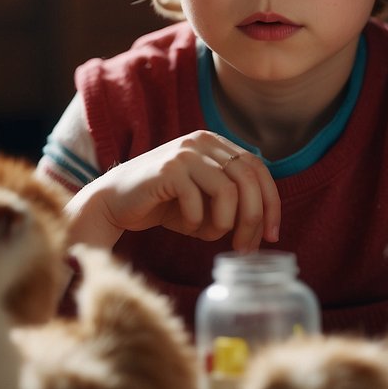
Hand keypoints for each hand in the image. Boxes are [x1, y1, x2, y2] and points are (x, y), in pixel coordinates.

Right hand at [65, 130, 280, 252]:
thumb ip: (233, 205)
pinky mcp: (167, 168)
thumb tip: (266, 229)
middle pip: (248, 179)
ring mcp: (185, 151)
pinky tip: (185, 225)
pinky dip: (196, 220)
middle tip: (246, 247)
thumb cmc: (165, 205)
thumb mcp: (206, 203)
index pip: (258, 169)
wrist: (115, 203)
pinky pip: (197, 200)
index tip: (272, 236)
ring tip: (211, 235)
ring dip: (225, 222)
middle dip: (253, 218)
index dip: (271, 203)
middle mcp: (203, 141)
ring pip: (228, 189)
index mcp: (217, 145)